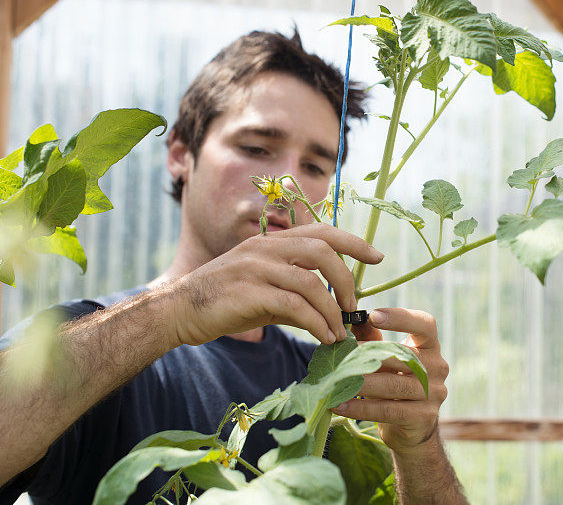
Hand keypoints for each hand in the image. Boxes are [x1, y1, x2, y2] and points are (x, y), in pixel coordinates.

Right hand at [168, 222, 383, 345]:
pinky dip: (316, 322)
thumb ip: (295, 288)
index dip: (353, 241)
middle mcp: (266, 247)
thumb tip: (332, 306)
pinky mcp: (249, 293)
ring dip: (332, 309)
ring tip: (339, 331)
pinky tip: (324, 337)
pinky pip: (294, 306)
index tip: (377, 257)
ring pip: (311, 282)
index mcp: (272, 241)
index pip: (321, 231)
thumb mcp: (264, 286)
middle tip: (353, 305)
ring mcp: (256, 268)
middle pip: (322, 251)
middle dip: (347, 278)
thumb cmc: (226, 301)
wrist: (179, 311)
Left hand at [332, 308, 449, 455]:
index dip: (401, 318)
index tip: (372, 315)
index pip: (425, 324)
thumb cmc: (395, 383)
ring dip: (361, 384)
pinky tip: (340, 405)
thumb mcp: (386, 360)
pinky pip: (388, 411)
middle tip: (342, 356)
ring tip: (337, 382)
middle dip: (369, 355)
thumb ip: (372, 338)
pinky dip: (361, 408)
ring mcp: (434, 393)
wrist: (411, 428)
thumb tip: (352, 318)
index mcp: (430, 347)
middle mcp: (437, 367)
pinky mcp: (423, 417)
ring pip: (394, 385)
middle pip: (404, 356)